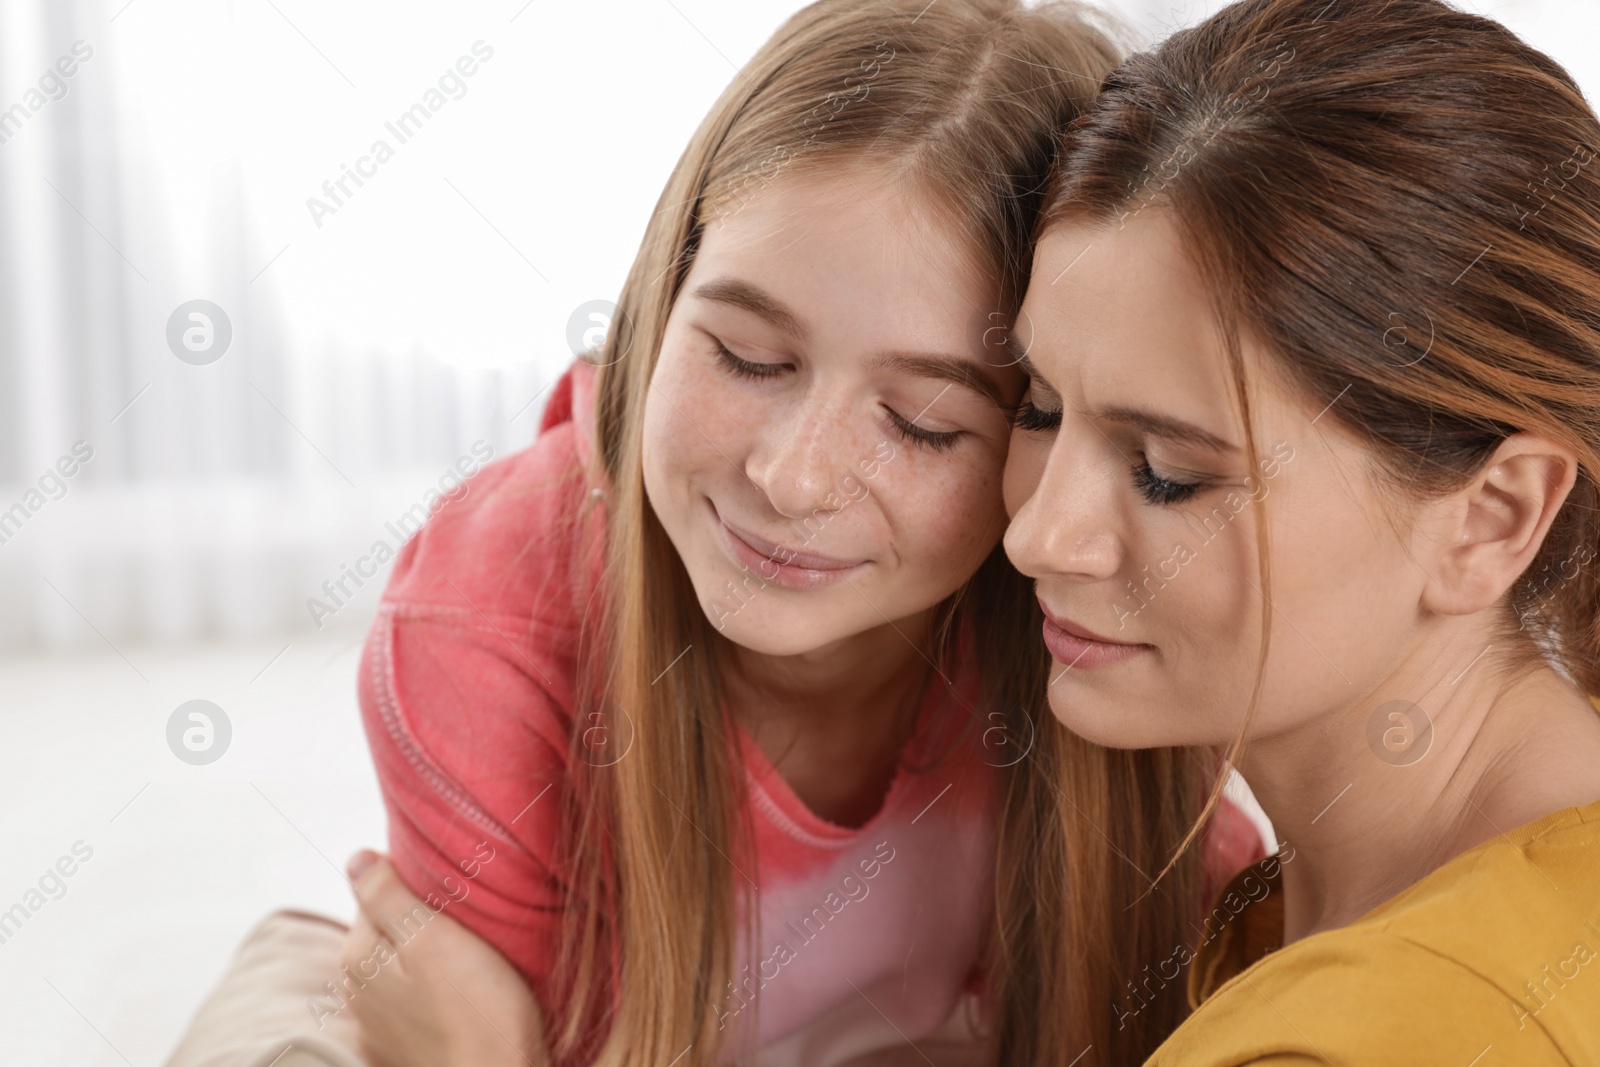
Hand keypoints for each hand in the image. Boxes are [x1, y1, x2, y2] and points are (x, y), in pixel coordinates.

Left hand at [340, 850, 547, 1066]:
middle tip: (470, 921)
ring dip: (427, 959)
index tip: (456, 888)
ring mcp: (379, 1031)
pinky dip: (433, 995)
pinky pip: (413, 1007)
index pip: (375, 894)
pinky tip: (462, 998)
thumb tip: (355, 858)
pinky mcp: (405, 1054)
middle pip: (386, 934)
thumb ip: (388, 895)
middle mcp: (356, 996)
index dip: (418, 882)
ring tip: (472, 958)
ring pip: (400, 972)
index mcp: (358, 958)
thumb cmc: (476, 1010)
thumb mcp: (433, 937)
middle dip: (421, 921)